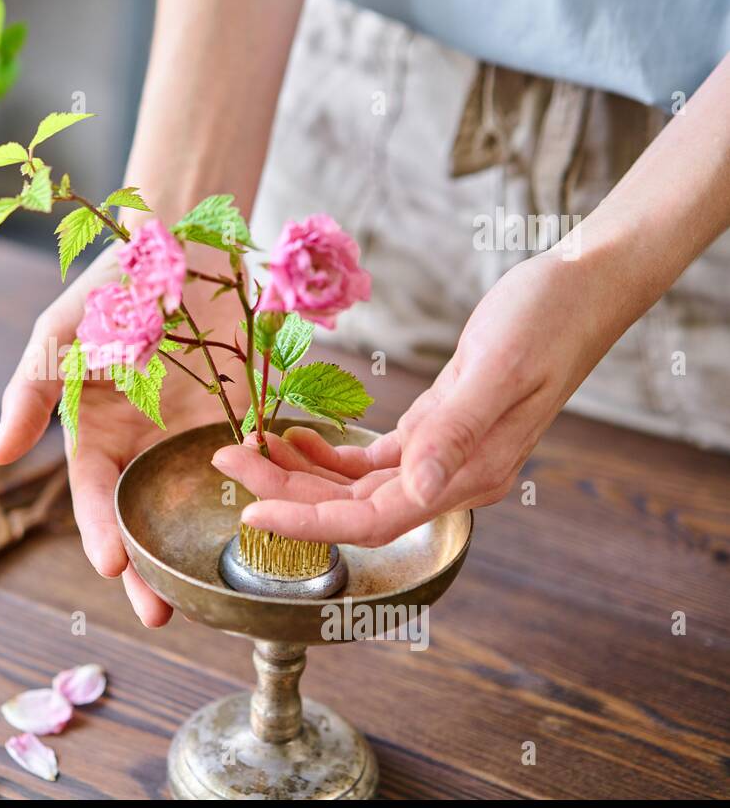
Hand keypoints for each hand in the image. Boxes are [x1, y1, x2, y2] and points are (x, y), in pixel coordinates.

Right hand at [0, 246, 244, 626]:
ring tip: (210, 594)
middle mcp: (145, 447)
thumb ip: (30, 395)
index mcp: (99, 434)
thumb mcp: (59, 338)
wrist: (181, 243)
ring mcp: (195, 439)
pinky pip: (253, 470)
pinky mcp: (244, 422)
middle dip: (149, 570)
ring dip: (200, 551)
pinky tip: (268, 535)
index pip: (94, 495)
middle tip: (158, 614)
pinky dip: (258, 504)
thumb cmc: (109, 287)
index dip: (99, 530)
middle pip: (144, 520)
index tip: (111, 564)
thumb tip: (0, 459)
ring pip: (196, 508)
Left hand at [212, 253, 612, 543]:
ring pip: (355, 485)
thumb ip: (455, 431)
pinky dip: (328, 452)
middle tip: (226, 457)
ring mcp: (444, 455)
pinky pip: (371, 459)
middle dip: (286, 490)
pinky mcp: (435, 428)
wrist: (581, 285)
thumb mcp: (497, 368)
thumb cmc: (547, 318)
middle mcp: (453, 475)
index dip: (309, 522)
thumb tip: (416, 488)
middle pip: (353, 507)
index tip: (252, 510)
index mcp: (469, 473)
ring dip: (299, 472)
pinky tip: (295, 436)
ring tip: (247, 445)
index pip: (373, 520)